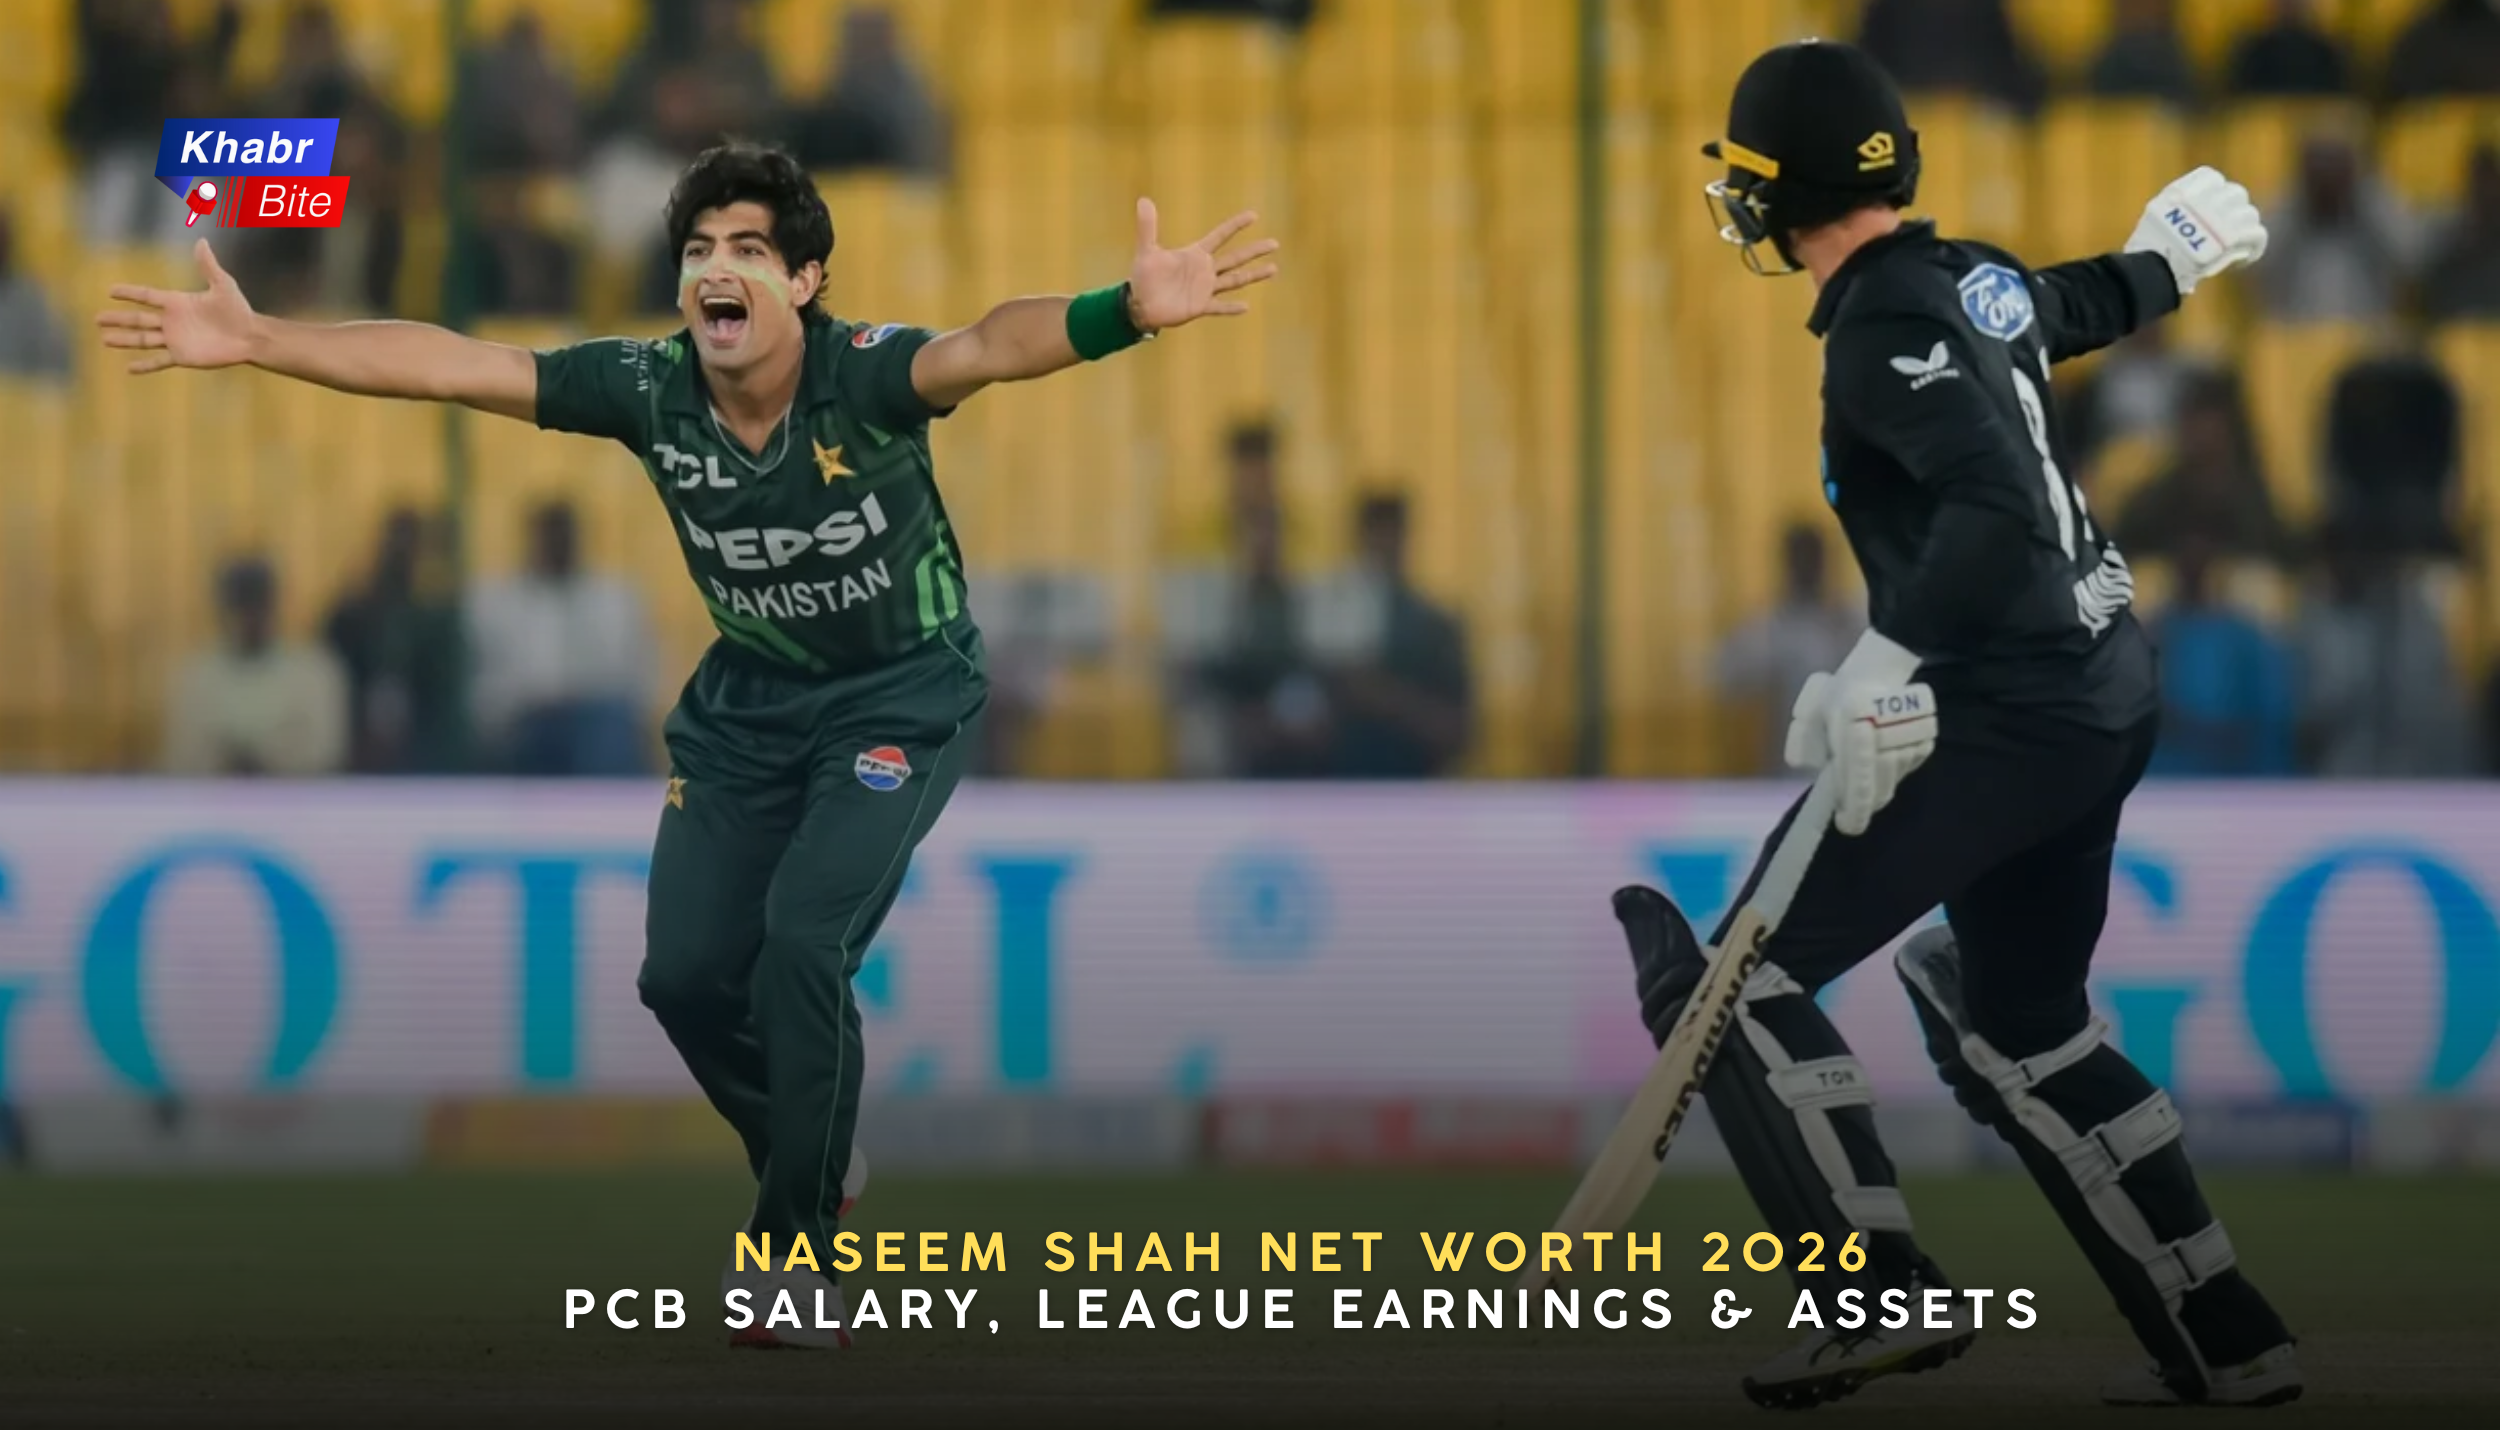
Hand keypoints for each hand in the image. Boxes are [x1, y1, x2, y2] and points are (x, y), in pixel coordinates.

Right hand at [96, 239, 259, 373]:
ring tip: (104, 339)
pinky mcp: (182, 356)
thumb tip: (202, 240)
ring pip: (143, 340)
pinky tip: (128, 369)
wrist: (250, 336)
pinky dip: (145, 366)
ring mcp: (175, 340)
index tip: (110, 291)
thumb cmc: (238, 310)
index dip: (130, 293)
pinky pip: (159, 361)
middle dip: (118, 319)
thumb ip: (208, 265)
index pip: (147, 296)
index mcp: (177, 303)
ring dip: (124, 340)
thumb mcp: (222, 284)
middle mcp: (172, 321)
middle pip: (138, 319)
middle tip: (97, 319)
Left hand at [1124, 198, 1280, 333]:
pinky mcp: (1200, 306)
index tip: (1253, 215)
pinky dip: (1231, 307)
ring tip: (1273, 268)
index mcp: (1195, 254)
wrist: (1141, 304)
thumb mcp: (1146, 250)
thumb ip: (1147, 227)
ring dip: (1253, 275)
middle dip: (1254, 251)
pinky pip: (1219, 306)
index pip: (1220, 236)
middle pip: (1235, 258)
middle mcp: (1205, 270)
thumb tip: (1143, 200)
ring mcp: (1205, 288)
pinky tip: (1246, 306)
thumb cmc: (1143, 276)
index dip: (1235, 225)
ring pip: (1235, 280)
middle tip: (1275, 243)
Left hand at [1783, 632, 1937, 836]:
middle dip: (1862, 803)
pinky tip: (1881, 757)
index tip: (1846, 824)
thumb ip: (1806, 748)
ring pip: (1891, 784)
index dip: (1854, 811)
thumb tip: (1816, 777)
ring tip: (1863, 767)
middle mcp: (1885, 739)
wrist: (1879, 670)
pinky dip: (1891, 772)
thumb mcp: (1812, 717)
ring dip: (1876, 786)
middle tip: (1848, 803)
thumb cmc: (1839, 695)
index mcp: (1853, 730)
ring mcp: (1909, 742)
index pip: (1858, 783)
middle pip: (1878, 791)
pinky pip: (1905, 771)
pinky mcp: (1924, 743)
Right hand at [2126, 166, 2266, 297]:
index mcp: (2181, 193)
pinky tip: (2246, 259)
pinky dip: (2255, 247)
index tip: (2214, 204)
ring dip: (2245, 229)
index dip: (2216, 190)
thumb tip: (2179, 237)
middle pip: (2235, 193)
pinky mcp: (2233, 236)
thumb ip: (2170, 227)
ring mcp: (2219, 216)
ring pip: (2249, 214)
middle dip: (2235, 210)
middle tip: (2228, 229)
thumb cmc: (2143, 257)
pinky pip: (2257, 235)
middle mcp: (2203, 199)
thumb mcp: (2151, 230)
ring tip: (2237, 245)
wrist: (2151, 271)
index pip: (2210, 177)